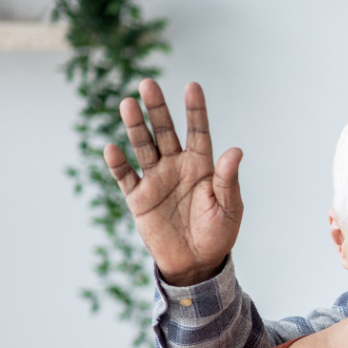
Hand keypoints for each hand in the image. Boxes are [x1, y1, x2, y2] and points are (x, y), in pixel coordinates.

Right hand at [103, 80, 242, 287]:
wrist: (196, 263)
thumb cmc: (218, 234)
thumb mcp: (229, 208)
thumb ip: (227, 180)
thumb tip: (235, 151)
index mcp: (201, 166)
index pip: (198, 132)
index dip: (195, 110)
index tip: (192, 86)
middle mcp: (176, 166)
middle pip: (165, 131)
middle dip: (157, 108)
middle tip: (148, 84)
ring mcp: (155, 179)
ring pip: (143, 146)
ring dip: (135, 127)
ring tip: (128, 104)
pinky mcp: (138, 198)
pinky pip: (125, 177)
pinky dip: (118, 164)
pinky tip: (112, 148)